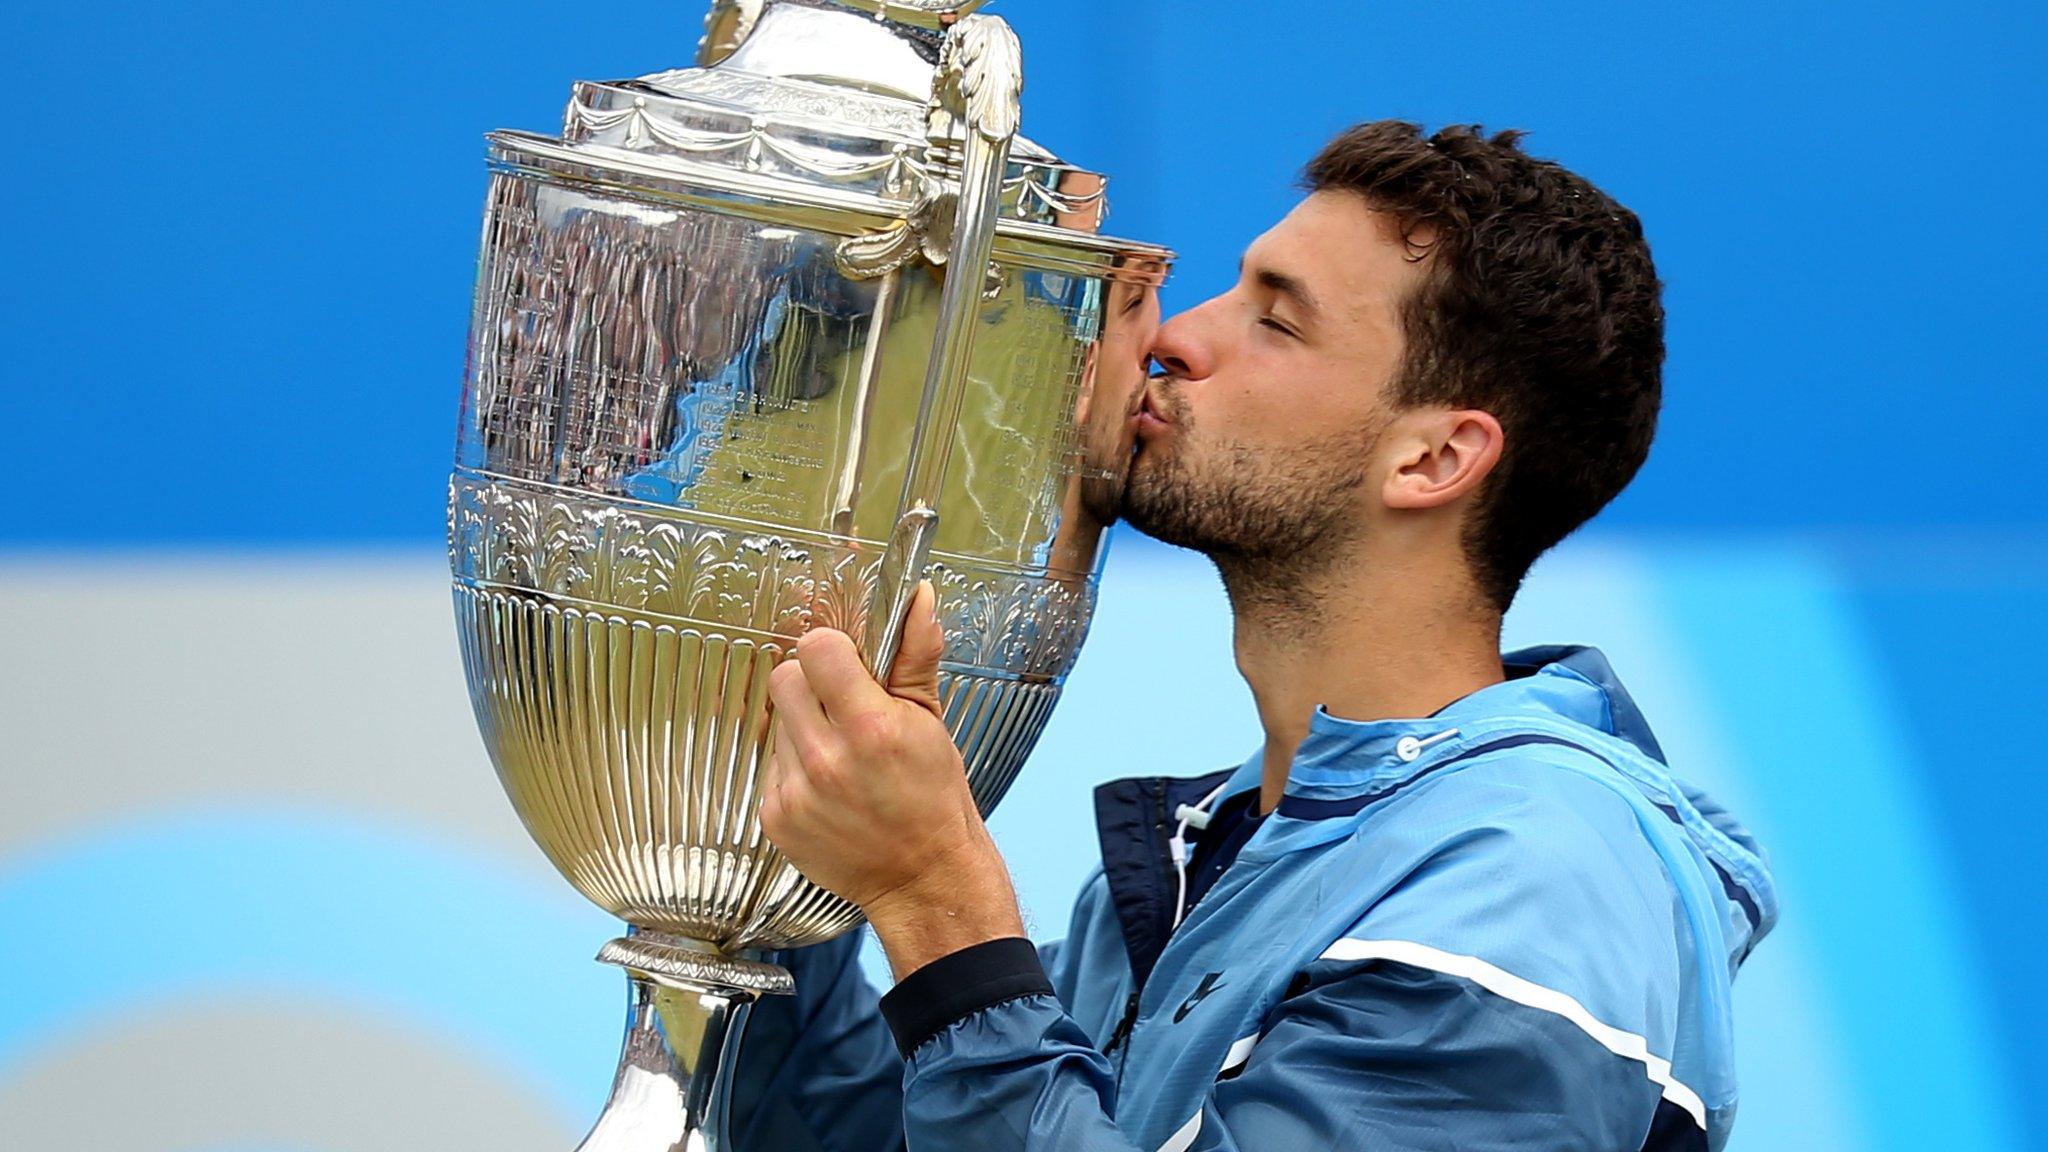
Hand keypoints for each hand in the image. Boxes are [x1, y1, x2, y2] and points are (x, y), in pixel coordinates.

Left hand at [762, 581, 1023, 977]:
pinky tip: (828, 787)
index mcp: (870, 726)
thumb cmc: (932, 799)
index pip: (816, 648)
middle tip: (842, 708)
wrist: (922, 878)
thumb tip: (916, 597)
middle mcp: (826, 758)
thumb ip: (915, 656)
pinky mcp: (774, 817)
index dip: (833, 651)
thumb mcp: (931, 722)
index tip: (849, 666)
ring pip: (778, 721)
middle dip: (812, 683)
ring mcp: (795, 791)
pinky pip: (770, 764)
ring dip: (804, 727)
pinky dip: (794, 768)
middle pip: (785, 676)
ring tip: (841, 755)